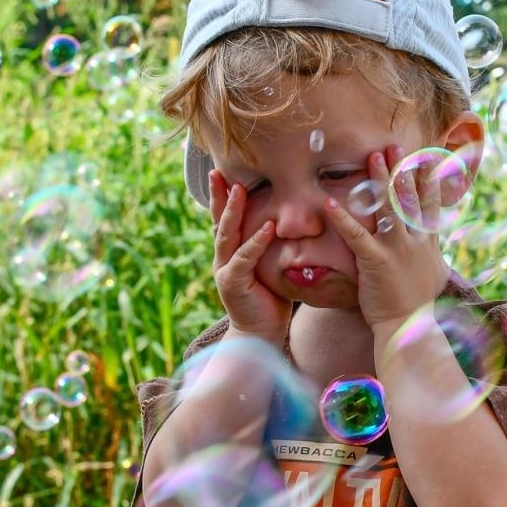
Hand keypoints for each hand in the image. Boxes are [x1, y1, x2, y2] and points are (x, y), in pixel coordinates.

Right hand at [208, 168, 290, 342]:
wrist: (261, 333)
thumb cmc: (270, 299)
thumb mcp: (269, 267)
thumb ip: (270, 246)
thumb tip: (287, 222)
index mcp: (231, 253)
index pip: (225, 219)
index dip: (222, 197)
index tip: (222, 173)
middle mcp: (223, 258)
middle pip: (219, 221)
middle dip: (219, 196)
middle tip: (219, 172)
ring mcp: (224, 270)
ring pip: (227, 235)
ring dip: (233, 211)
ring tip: (239, 189)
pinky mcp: (232, 283)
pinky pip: (244, 258)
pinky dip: (255, 242)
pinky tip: (266, 227)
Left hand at [322, 144, 448, 330]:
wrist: (409, 327)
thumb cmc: (417, 302)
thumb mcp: (433, 271)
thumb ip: (431, 250)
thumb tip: (435, 236)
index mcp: (427, 242)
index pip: (429, 203)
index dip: (425, 178)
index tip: (422, 156)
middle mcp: (415, 241)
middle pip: (409, 198)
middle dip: (401, 170)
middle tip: (393, 145)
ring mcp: (397, 250)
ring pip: (388, 209)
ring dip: (379, 181)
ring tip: (371, 157)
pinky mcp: (376, 262)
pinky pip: (357, 236)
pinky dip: (343, 219)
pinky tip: (330, 203)